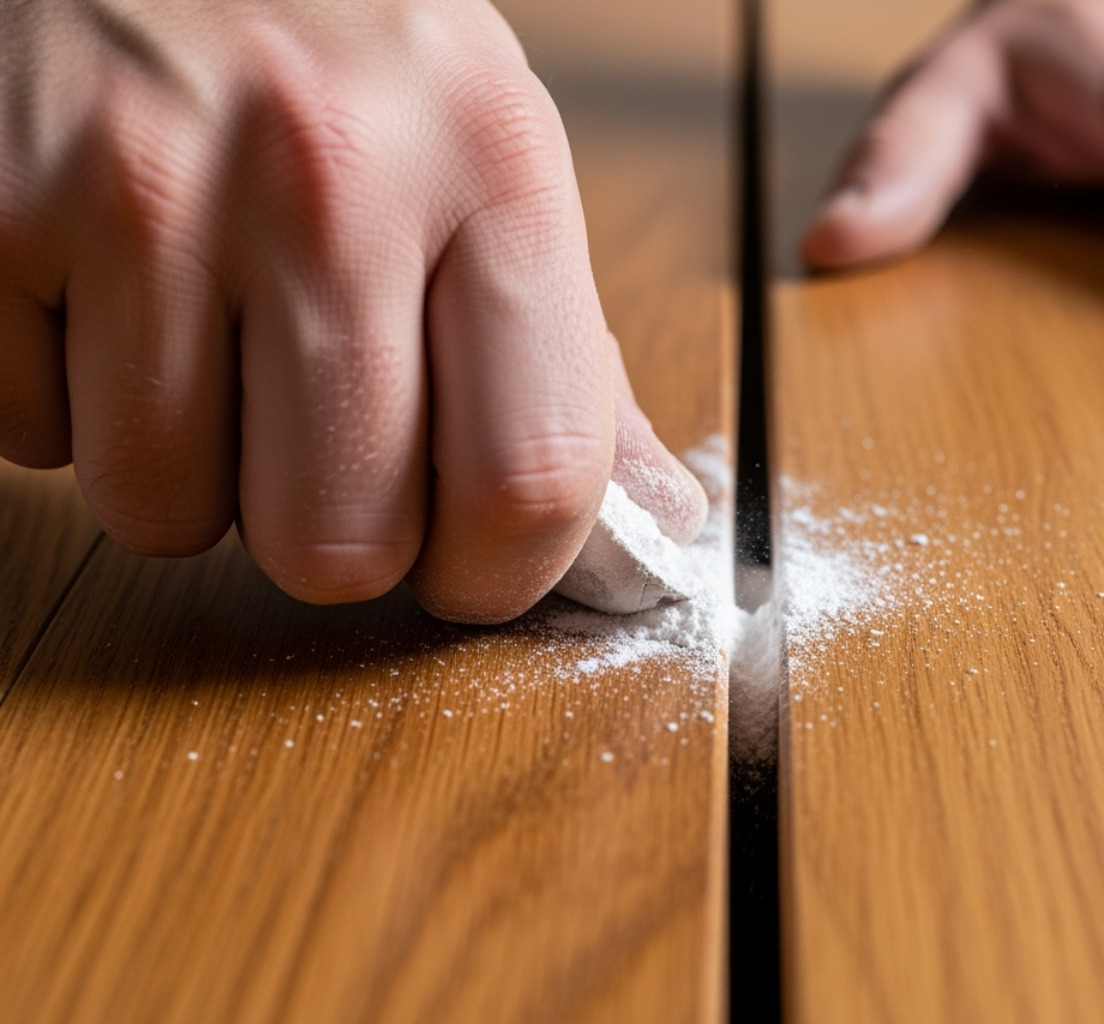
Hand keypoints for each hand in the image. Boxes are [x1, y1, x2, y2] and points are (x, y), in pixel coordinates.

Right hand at [0, 0, 705, 622]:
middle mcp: (328, 171)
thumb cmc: (340, 48)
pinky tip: (104, 291)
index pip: (528, 479)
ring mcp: (144, 185)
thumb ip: (571, 357)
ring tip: (201, 331)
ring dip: (186, 465)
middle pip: (338, 543)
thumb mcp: (490, 155)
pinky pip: (33, 439)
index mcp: (492, 162)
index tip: (465, 559)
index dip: (498, 572)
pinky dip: (66, 401)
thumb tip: (658, 525)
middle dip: (327, 528)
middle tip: (314, 425)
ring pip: (167, 511)